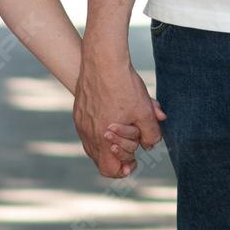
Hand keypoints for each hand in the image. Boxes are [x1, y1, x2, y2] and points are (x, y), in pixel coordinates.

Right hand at [74, 48, 165, 178]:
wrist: (102, 59)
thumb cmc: (124, 85)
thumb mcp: (145, 111)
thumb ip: (151, 134)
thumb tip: (150, 145)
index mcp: (103, 139)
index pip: (109, 170)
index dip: (124, 169)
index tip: (134, 161)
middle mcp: (88, 134)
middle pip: (101, 159)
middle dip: (119, 154)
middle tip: (133, 141)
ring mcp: (81, 123)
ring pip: (94, 144)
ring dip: (110, 142)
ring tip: (124, 128)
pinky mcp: (78, 111)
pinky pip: (88, 130)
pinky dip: (101, 130)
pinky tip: (114, 115)